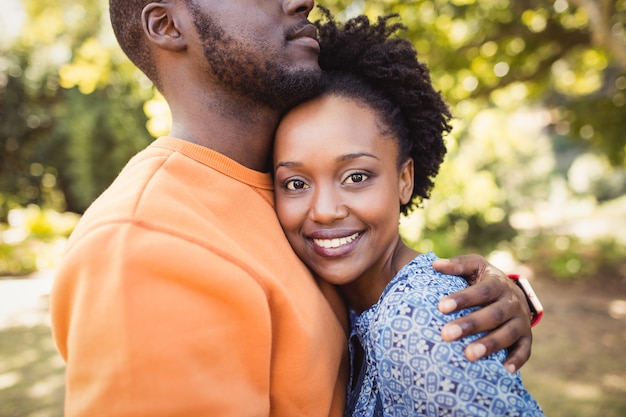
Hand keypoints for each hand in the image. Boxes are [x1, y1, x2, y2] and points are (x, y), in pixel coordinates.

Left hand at [433, 254, 532, 372]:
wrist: (512, 292)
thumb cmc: (484, 280)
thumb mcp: (474, 267)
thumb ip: (457, 265)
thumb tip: (435, 264)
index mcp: (498, 283)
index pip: (481, 291)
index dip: (462, 299)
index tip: (441, 307)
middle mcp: (512, 302)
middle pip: (493, 314)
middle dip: (470, 325)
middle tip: (447, 334)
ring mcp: (521, 321)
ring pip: (507, 333)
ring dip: (489, 345)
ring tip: (468, 355)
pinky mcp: (526, 337)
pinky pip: (524, 350)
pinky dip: (516, 360)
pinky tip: (503, 371)